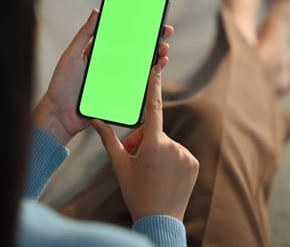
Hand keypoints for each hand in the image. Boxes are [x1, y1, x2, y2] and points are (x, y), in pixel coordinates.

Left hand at [32, 8, 173, 144]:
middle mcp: (112, 65)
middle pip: (137, 51)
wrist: (60, 114)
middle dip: (154, 41)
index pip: (123, 37)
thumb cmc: (62, 84)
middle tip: (165, 33)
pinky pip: (138, 86)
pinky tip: (157, 69)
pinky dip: (151, 78)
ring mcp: (117, 80)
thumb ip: (84, 35)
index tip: (153, 19)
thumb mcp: (72, 55)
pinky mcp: (120, 95)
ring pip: (141, 67)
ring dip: (156, 58)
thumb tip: (97, 12)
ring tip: (164, 51)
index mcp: (101, 53)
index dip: (138, 29)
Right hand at [93, 65, 198, 221]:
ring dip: (157, 152)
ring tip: (150, 173)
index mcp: (153, 144)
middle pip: (154, 133)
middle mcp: (173, 145)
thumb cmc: (136, 193)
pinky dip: (171, 160)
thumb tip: (95, 121)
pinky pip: (179, 154)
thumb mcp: (120, 165)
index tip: (156, 68)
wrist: (160, 220)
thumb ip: (108, 140)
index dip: (154, 86)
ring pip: (166, 144)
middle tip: (136, 162)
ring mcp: (186, 154)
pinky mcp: (194, 163)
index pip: (153, 108)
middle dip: (143, 142)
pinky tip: (164, 176)